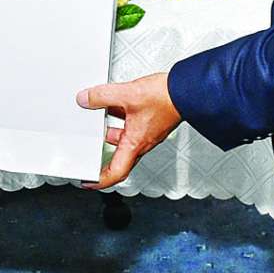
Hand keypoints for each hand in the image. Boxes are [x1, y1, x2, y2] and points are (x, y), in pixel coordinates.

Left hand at [76, 71, 180, 188]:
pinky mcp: (154, 121)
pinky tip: (116, 102)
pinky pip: (133, 124)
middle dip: (103, 152)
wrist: (187, 90)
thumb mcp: (127, 95)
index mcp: (135, 144)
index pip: (116, 172)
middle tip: (90, 150)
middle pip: (120, 156)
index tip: (89, 182)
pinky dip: (122, 116)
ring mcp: (149, 132)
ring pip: (126, 136)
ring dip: (111, 129)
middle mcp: (143, 142)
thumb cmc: (165, 99)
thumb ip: (103, 96)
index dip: (101, 181)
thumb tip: (86, 99)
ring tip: (98, 117)